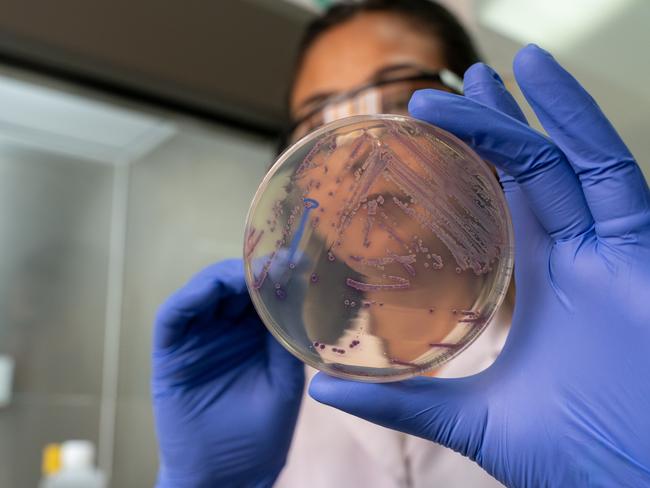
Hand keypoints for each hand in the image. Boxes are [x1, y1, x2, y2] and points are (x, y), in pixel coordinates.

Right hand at [152, 259, 303, 486]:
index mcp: (253, 335)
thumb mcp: (284, 381)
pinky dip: (190, 297)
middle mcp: (223, 330)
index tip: (300, 262)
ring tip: (251, 272)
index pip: (261, 294)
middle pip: (233, 286)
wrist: (228, 475)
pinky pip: (173, 316)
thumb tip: (300, 289)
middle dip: (254, 270)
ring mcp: (195, 338)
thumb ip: (287, 339)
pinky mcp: (170, 353)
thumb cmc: (260, 434)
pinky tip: (214, 287)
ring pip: (203, 292)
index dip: (278, 275)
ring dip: (225, 277)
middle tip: (279, 260)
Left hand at [309, 44, 649, 486]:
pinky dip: (578, 121)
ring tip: (485, 69)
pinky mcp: (642, 252)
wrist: (640, 485)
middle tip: (446, 90)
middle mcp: (575, 260)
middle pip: (529, 176)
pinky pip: (612, 171)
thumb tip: (322, 388)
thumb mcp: (476, 420)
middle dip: (492, 129)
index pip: (498, 212)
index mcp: (537, 289)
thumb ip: (404, 403)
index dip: (468, 175)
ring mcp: (610, 251)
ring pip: (564, 161)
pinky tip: (541, 79)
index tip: (429, 142)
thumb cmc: (577, 459)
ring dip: (526, 112)